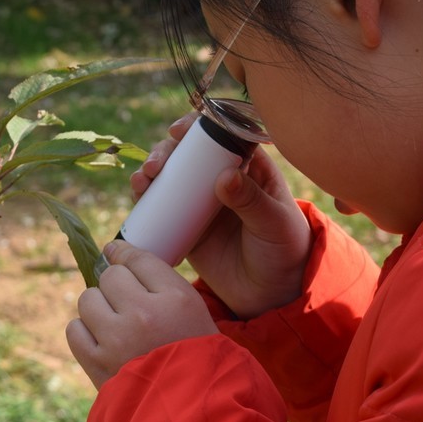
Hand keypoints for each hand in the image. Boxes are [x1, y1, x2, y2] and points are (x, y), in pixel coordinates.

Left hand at [66, 240, 217, 389]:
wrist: (190, 417)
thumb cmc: (198, 361)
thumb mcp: (196, 314)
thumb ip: (162, 284)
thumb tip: (117, 254)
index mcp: (177, 300)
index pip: (139, 260)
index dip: (124, 253)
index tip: (116, 253)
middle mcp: (144, 314)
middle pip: (111, 276)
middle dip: (116, 286)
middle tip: (129, 304)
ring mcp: (117, 339)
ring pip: (88, 299)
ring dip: (98, 308)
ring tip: (116, 325)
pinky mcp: (97, 364)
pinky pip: (74, 329)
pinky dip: (84, 332)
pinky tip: (102, 341)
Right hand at [130, 113, 312, 319]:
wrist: (272, 294)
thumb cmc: (284, 251)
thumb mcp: (275, 224)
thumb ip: (253, 201)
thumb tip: (224, 177)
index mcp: (250, 167)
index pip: (222, 136)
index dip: (198, 127)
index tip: (179, 130)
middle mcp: (221, 179)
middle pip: (189, 153)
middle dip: (167, 151)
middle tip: (157, 165)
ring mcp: (201, 203)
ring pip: (171, 177)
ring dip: (151, 171)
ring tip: (143, 180)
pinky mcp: (186, 226)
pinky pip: (161, 207)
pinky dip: (146, 198)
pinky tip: (137, 194)